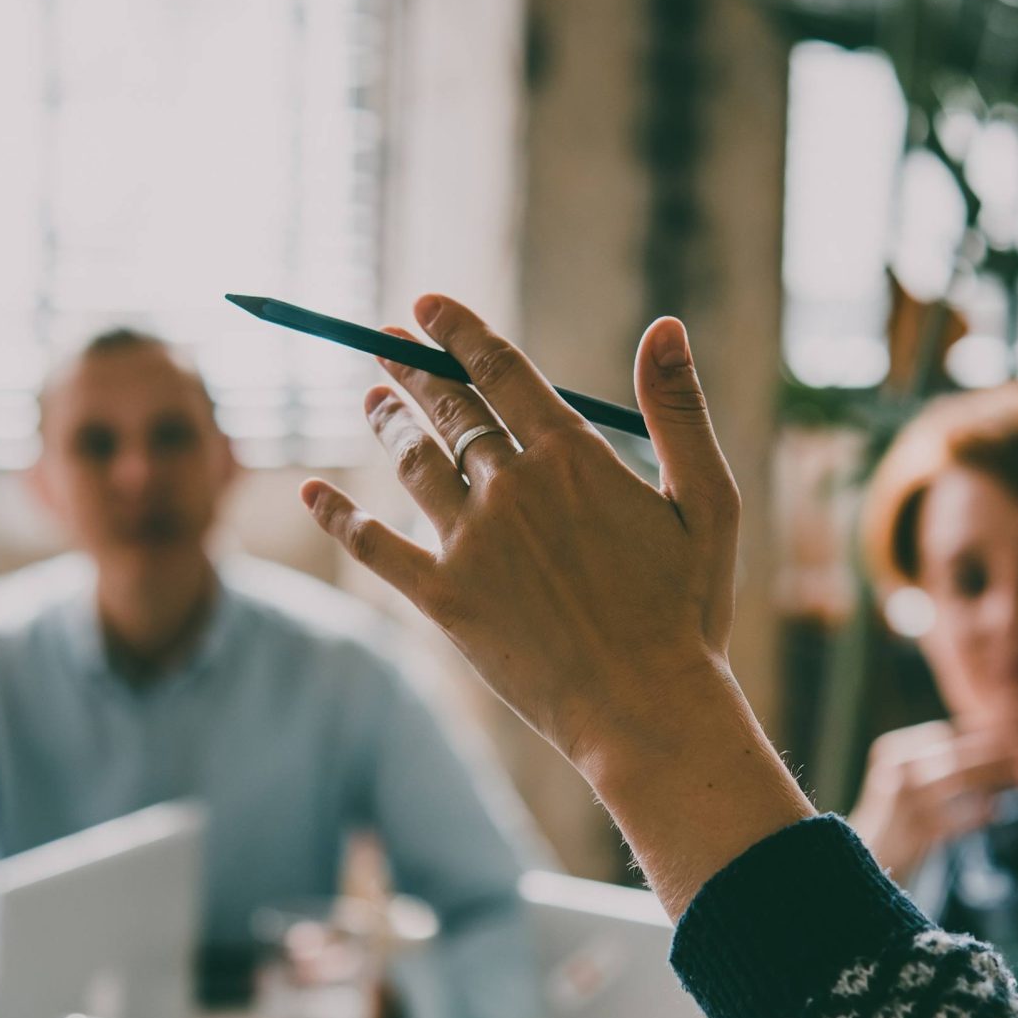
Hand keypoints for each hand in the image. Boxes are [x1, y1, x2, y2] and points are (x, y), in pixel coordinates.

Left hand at [302, 295, 741, 771]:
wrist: (644, 710)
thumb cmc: (687, 612)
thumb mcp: (709, 503)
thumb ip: (679, 412)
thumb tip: (667, 326)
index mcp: (573, 455)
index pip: (499, 369)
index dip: (457, 330)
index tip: (427, 307)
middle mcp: (511, 488)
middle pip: (449, 410)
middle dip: (413, 369)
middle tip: (384, 342)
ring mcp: (471, 544)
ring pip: (412, 463)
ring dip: (385, 424)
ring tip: (369, 400)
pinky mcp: (444, 599)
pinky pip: (376, 547)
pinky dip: (337, 516)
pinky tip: (308, 492)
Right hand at [849, 722, 1017, 880]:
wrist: (868, 861)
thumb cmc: (895, 819)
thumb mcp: (903, 780)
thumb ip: (935, 759)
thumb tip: (991, 738)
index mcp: (890, 751)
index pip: (943, 734)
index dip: (978, 735)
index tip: (1010, 736)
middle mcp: (895, 773)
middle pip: (953, 755)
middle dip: (993, 754)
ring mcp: (905, 803)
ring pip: (960, 781)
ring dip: (995, 778)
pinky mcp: (917, 832)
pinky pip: (960, 817)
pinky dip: (981, 813)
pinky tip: (996, 812)